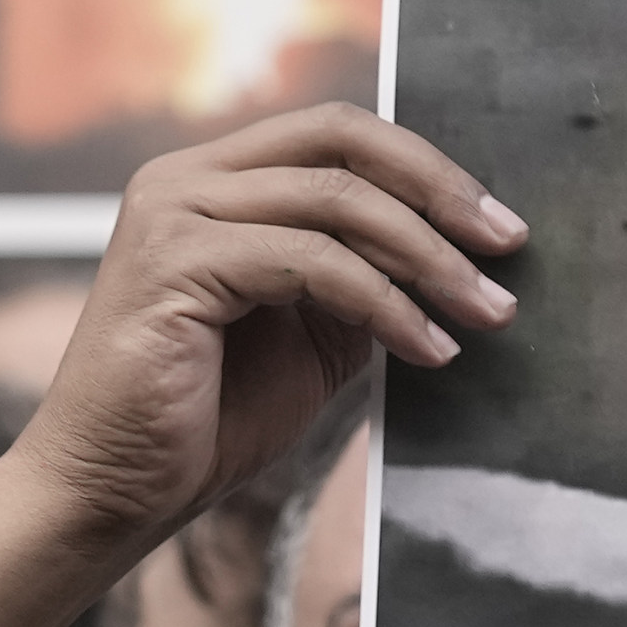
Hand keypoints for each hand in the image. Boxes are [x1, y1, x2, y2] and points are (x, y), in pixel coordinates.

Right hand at [9, 104, 525, 567]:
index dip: (427, 169)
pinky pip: (312, 263)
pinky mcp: (173, 262)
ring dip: (429, 259)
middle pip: (342, 139)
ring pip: (336, 201)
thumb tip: (454, 257)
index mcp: (214, 183)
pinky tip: (428, 349)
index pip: (338, 134)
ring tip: (487, 315)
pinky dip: (385, 304)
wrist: (117, 491)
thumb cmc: (207, 419)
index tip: (498, 227)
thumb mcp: (311, 336)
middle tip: (509, 248)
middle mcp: (185, 179)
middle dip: (440, 190)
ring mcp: (174, 213)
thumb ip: (364, 281)